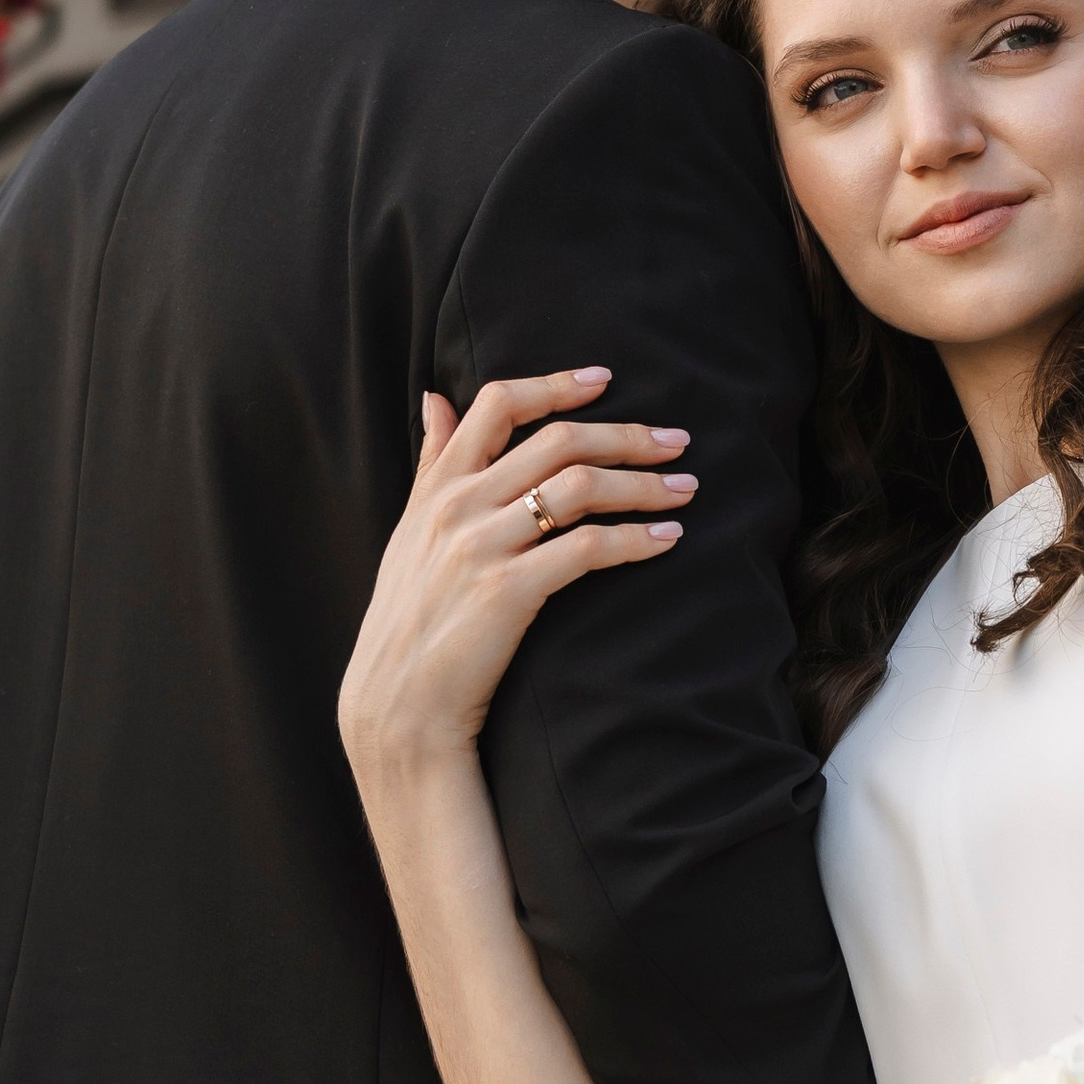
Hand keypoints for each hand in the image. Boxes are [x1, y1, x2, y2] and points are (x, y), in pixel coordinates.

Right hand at [340, 369, 694, 779]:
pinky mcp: (509, 591)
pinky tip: (666, 539)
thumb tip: (435, 398)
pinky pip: (587, 548)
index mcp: (439, 486)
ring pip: (580, 487)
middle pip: (558, 442)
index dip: (556, 386)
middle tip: (677, 440)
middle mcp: (459, 506)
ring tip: (685, 490)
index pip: (499, 404)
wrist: (397, 702)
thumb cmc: (410, 618)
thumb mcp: (410, 530)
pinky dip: (635, 539)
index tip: (604, 380)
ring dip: (644, 485)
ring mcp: (482, 547)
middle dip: (627, 436)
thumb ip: (431, 464)